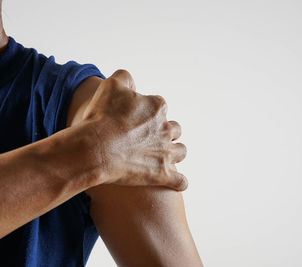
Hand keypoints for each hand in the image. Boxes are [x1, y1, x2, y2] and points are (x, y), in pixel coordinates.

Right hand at [82, 70, 187, 190]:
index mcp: (157, 107)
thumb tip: (131, 81)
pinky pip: (180, 181)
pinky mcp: (163, 174)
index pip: (160, 107)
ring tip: (164, 157)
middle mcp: (166, 129)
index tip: (136, 120)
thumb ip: (124, 78)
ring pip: (181, 151)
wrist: (95, 148)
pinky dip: (179, 182)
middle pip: (174, 129)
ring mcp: (167, 152)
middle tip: (149, 139)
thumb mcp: (111, 85)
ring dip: (174, 153)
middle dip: (165, 133)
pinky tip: (176, 183)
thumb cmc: (101, 117)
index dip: (148, 114)